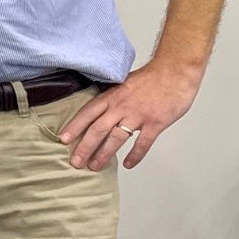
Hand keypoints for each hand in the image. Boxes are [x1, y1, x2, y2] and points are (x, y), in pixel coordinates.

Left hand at [61, 58, 203, 169]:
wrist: (175, 72)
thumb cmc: (151, 78)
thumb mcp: (123, 83)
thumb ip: (112, 97)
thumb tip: (100, 109)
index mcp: (112, 96)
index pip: (87, 113)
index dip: (74, 126)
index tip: (64, 139)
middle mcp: (121, 107)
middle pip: (97, 129)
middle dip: (84, 147)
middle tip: (76, 161)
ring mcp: (138, 116)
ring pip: (116, 138)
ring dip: (104, 154)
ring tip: (95, 166)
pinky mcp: (155, 123)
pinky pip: (143, 143)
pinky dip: (135, 155)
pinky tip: (128, 164)